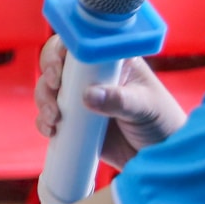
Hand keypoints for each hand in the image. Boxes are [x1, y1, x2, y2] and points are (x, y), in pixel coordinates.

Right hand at [34, 37, 185, 168]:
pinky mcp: (74, 123)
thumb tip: (88, 96)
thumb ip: (119, 100)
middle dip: (49, 75)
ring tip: (55, 118)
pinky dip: (44, 122)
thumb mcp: (145, 107)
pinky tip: (51, 131)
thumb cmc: (161, 123)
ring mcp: (80, 99)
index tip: (59, 65)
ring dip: (44, 101)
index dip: (62, 50)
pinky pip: (49, 117)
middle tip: (55, 88)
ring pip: (48, 91)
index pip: (80, 45)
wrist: (161, 158)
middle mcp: (91, 76)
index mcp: (111, 61)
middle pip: (56, 65)